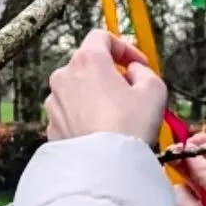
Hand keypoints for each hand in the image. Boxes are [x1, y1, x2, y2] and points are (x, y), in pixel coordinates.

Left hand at [45, 30, 166, 142]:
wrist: (105, 169)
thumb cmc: (129, 128)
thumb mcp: (154, 89)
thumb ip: (144, 71)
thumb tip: (133, 71)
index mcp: (87, 60)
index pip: (101, 36)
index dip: (124, 47)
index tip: (138, 65)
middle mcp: (63, 76)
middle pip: (87, 64)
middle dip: (109, 73)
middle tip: (130, 92)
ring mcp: (53, 102)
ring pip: (77, 89)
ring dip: (95, 95)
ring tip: (116, 116)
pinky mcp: (51, 125)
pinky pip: (70, 113)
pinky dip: (84, 116)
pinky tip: (101, 131)